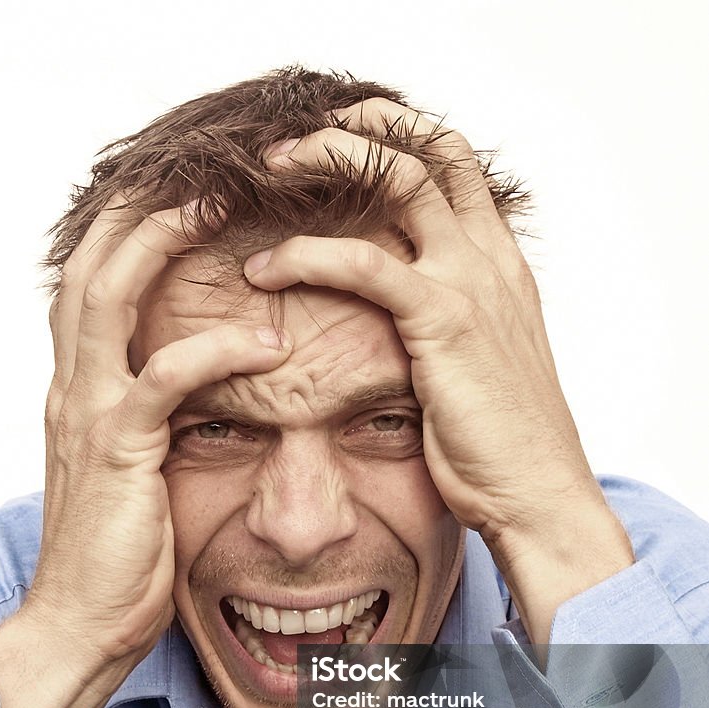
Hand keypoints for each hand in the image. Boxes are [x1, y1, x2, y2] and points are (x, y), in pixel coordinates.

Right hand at [22, 200, 290, 677]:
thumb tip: (195, 400)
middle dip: (140, 211)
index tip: (180, 200)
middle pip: (89, 267)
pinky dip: (216, 350)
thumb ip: (150, 426)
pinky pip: (165, 379)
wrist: (79, 624)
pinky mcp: (117, 450)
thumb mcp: (131, 475)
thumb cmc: (118, 556)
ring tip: (221, 208)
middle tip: (206, 176)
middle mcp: (73, 389)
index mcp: (79, 392)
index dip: (127, 235)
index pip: (90, 288)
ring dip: (161, 243)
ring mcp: (89, 415)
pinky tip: (267, 342)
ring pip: (109, 298)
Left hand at [243, 100, 632, 643]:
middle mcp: (491, 259)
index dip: (403, 139)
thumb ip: (449, 329)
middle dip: (364, 126)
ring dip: (330, 158)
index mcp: (501, 267)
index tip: (347, 138)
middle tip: (300, 138)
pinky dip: (306, 256)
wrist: (535, 490)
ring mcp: (471, 282)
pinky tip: (264, 269)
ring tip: (272, 167)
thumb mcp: (479, 369)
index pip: (457, 170)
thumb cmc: (500, 444)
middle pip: (433, 150)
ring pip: (400, 179)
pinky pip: (365, 264)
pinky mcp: (443, 319)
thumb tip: (401, 327)